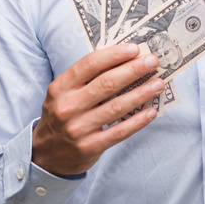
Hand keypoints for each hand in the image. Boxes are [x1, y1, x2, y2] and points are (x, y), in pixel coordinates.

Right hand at [31, 43, 162, 176]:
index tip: (135, 49)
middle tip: (153, 62)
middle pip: (107, 83)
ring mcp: (78, 128)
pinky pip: (119, 131)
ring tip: (158, 84)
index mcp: (61, 87)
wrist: (46, 154)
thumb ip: (88, 78)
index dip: (114, 54)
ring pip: (116, 106)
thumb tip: (125, 60)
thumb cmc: (63, 115)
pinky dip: (138, 121)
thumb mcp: (64, 93)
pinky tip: (151, 111)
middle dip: (134, 70)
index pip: (90, 64)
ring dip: (141, 93)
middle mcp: (67, 106)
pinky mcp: (89, 147)